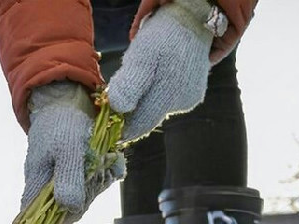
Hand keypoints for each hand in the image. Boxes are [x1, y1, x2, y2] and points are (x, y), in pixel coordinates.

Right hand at [23, 81, 122, 223]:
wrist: (67, 99)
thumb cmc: (61, 122)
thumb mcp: (67, 148)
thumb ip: (69, 178)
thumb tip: (71, 208)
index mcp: (37, 185)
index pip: (46, 218)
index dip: (65, 213)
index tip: (81, 193)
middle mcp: (49, 187)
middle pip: (72, 208)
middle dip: (90, 189)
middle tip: (98, 166)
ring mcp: (65, 179)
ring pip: (87, 195)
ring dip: (101, 178)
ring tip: (106, 157)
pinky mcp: (80, 171)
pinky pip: (97, 182)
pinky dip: (108, 172)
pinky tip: (112, 158)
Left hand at [109, 0, 213, 141]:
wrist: (190, 22)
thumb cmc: (162, 38)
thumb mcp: (141, 56)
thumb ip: (129, 84)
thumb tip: (119, 108)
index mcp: (168, 96)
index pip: (138, 126)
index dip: (120, 125)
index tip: (106, 118)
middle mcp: (181, 104)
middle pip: (146, 118)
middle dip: (131, 109)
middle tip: (124, 87)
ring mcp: (188, 100)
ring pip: (155, 109)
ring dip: (143, 99)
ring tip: (143, 75)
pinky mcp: (192, 95)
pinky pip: (166, 100)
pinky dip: (156, 93)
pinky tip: (156, 76)